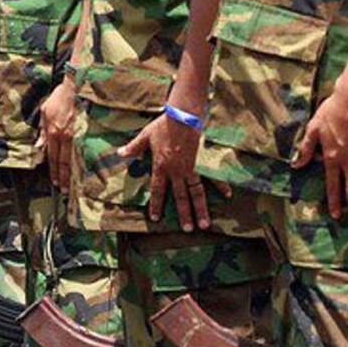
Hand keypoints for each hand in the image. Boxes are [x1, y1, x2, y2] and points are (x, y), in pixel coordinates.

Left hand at [37, 78, 77, 193]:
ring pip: (73, 158)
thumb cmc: (59, 98)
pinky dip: (82, 161)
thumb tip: (38, 147)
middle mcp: (64, 136)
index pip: (52, 156)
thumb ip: (42, 131)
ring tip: (72, 185)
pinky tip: (84, 169)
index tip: (55, 182)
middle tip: (64, 190)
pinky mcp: (85, 132)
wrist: (75, 87)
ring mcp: (75, 135)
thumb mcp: (45, 112)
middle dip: (63, 177)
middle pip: (63, 161)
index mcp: (53, 132)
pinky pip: (81, 150)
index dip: (53, 170)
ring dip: (72, 173)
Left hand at [119, 111, 227, 231]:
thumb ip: (134, 148)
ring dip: (201, 209)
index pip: (158, 190)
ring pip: (197, 192)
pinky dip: (221, 185)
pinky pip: (213, 176)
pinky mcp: (204, 162)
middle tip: (188, 229)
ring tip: (205, 224)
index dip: (156, 205)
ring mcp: (192, 168)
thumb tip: (119, 153)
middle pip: (180, 197)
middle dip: (184, 214)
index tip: (156, 218)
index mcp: (161, 167)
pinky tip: (228, 195)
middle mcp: (177, 172)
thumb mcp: (145, 136)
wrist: (183, 117)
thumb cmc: (163, 126)